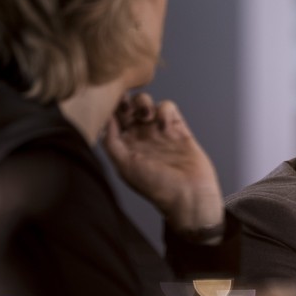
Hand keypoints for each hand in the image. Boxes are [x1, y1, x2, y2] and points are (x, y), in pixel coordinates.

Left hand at [103, 92, 223, 236]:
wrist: (189, 194)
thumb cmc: (157, 186)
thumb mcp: (124, 166)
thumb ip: (111, 141)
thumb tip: (106, 118)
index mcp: (125, 145)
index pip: (112, 119)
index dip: (110, 108)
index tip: (110, 105)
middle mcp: (141, 136)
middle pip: (128, 106)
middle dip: (126, 101)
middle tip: (127, 107)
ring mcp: (159, 131)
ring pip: (147, 102)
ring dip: (144, 102)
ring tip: (146, 116)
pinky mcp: (178, 128)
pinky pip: (168, 107)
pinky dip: (165, 110)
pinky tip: (164, 125)